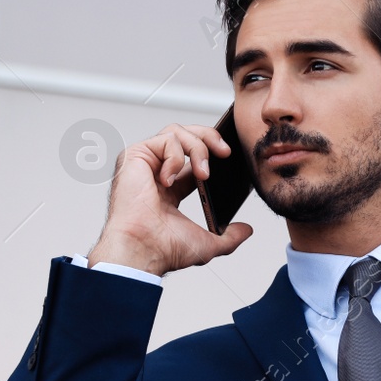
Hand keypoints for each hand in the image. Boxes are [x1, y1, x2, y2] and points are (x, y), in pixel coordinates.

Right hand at [86, 122, 253, 276]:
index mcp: (170, 189)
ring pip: (177, 132)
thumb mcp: (207, 242)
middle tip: (225, 152)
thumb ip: (229, 237)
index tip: (228, 156)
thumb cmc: (163, 248)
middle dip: (209, 137)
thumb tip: (246, 231)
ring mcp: (145, 163)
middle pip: (185, 135)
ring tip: (204, 173)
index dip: (211, 150)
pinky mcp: (135, 156)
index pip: (192, 157)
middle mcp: (155, 172)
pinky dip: (175, 157)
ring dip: (197, 149)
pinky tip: (169, 180)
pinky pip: (165, 139)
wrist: (144, 249)